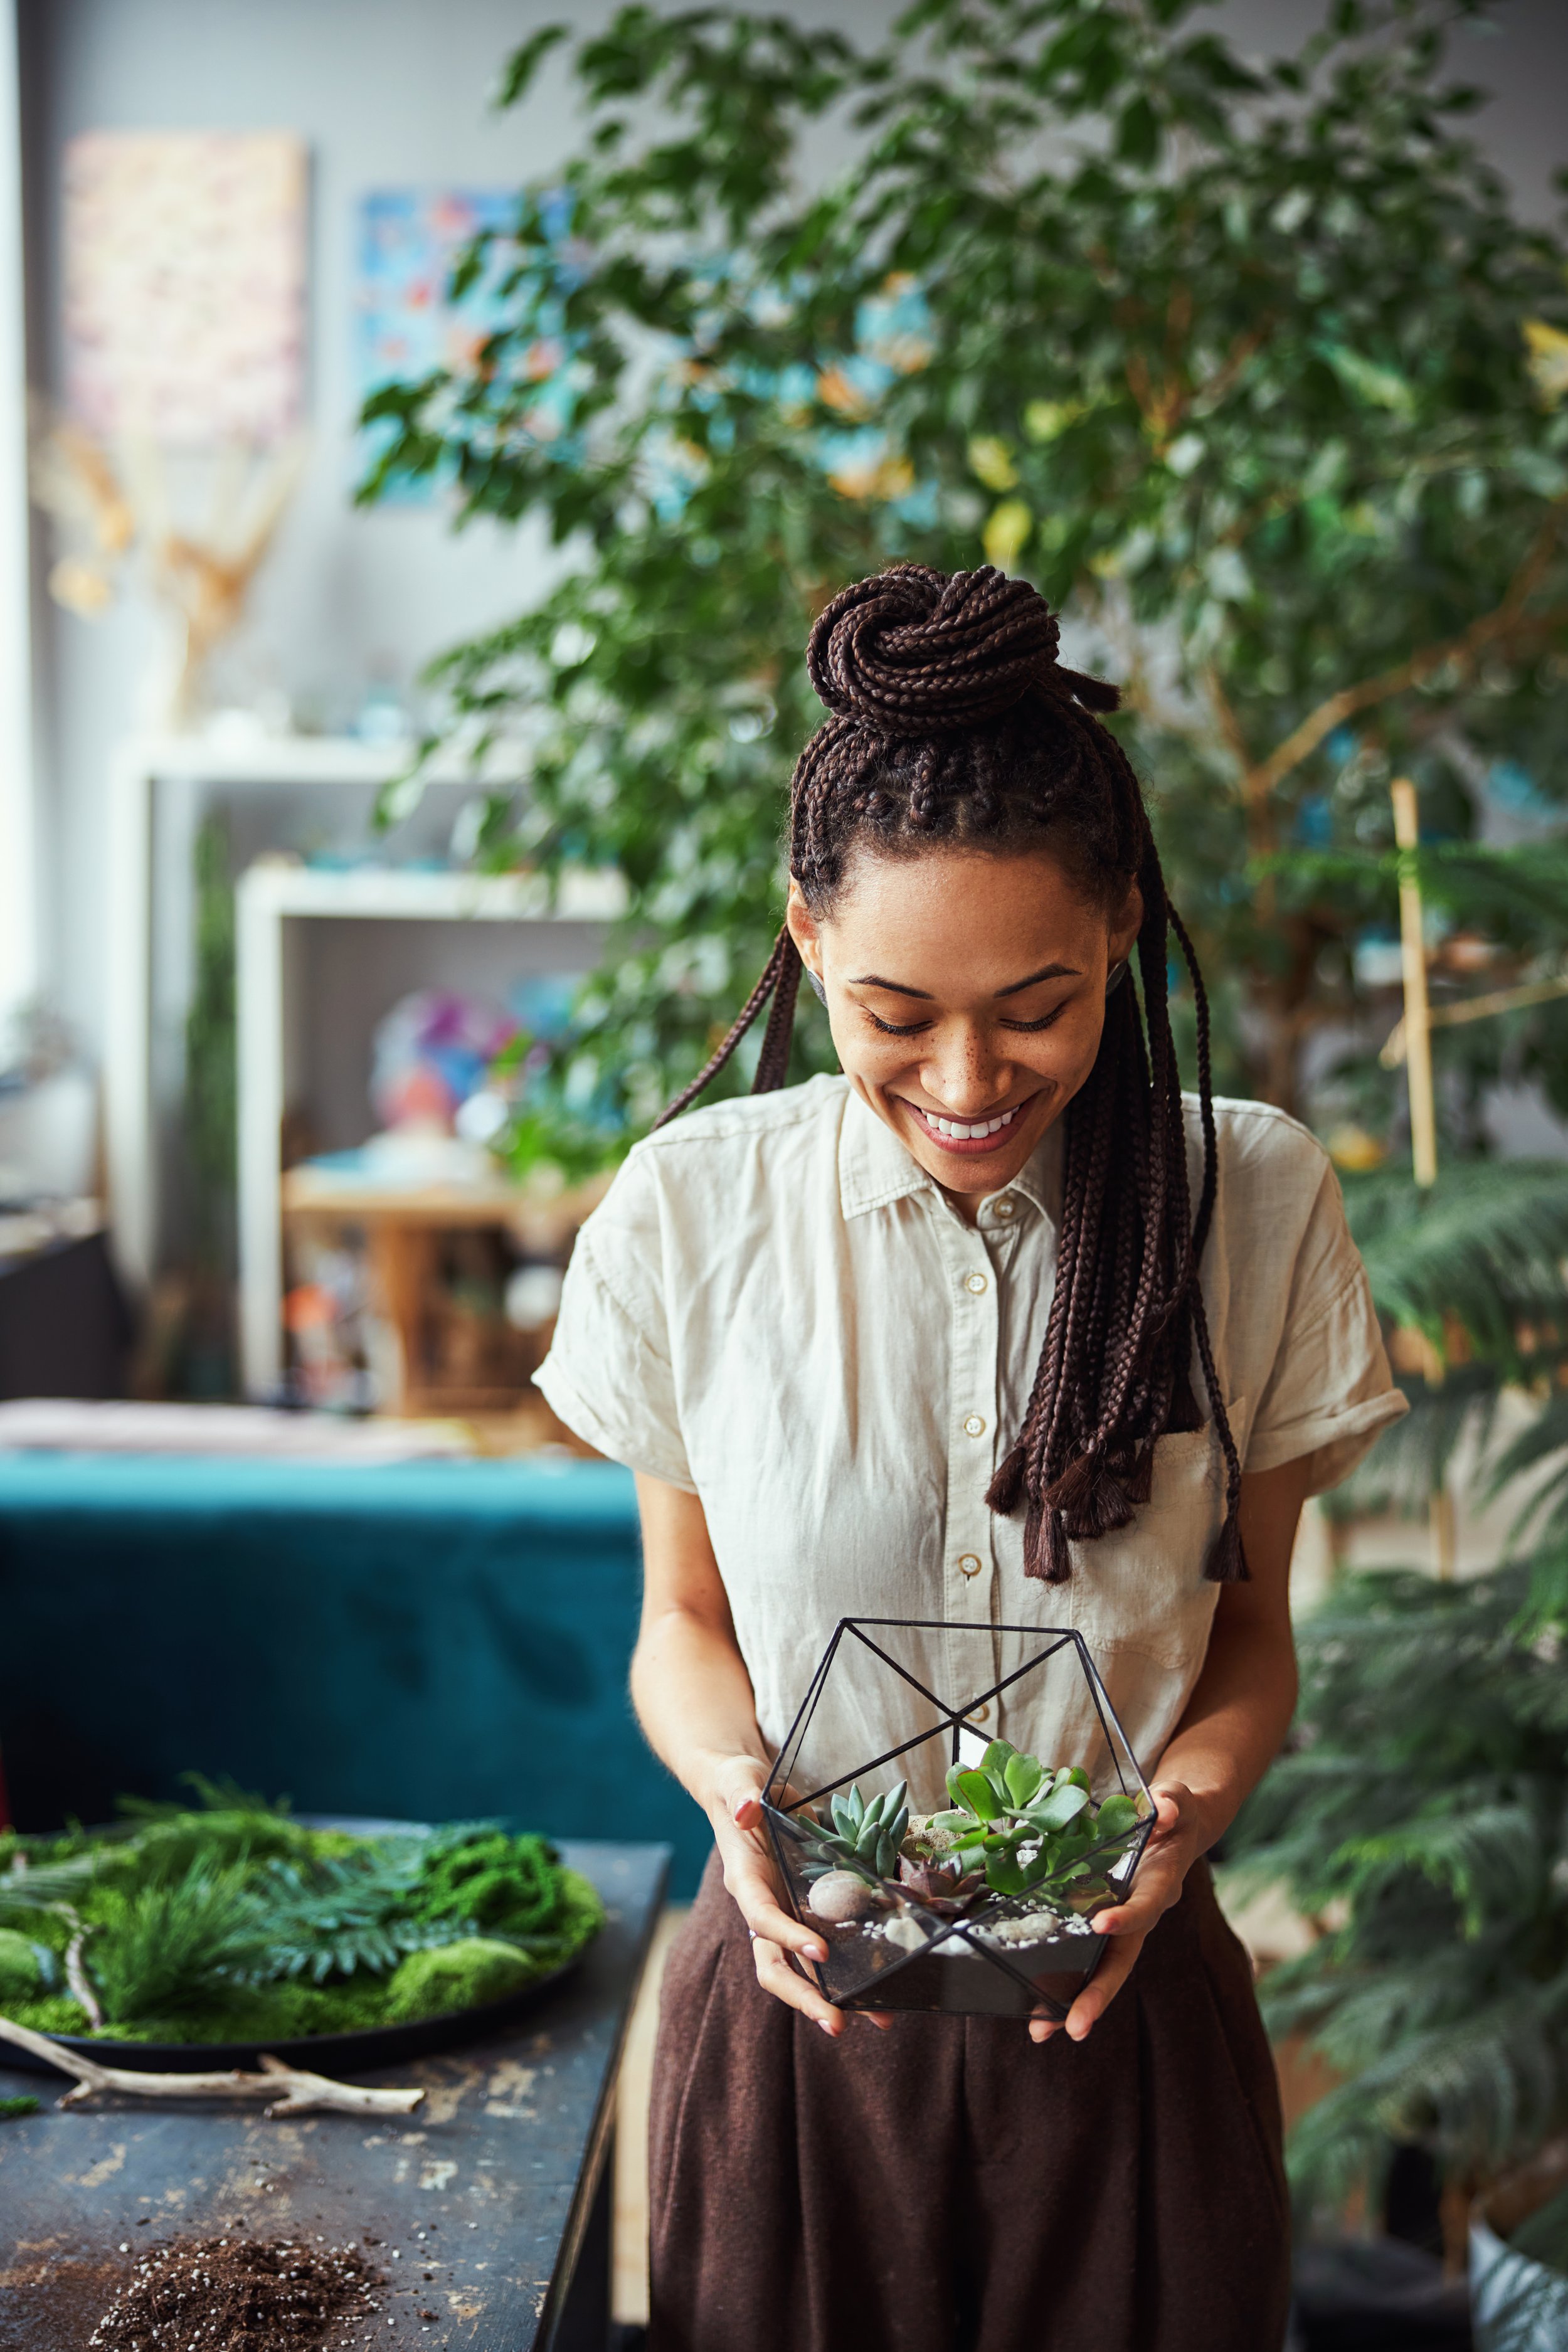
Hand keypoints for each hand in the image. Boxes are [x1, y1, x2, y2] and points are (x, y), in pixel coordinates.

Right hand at [706, 1753, 889, 2037]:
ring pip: (801, 1970)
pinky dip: (849, 1973)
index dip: (787, 1936)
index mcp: (745, 1880)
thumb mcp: (738, 1780)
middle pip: (774, 1966)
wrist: (742, 1793)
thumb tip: (744, 1809)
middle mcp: (762, 1906)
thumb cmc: (739, 1786)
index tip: (819, 1952)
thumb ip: (740, 1794)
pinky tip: (881, 1990)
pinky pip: (823, 1951)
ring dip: (834, 1998)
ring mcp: (784, 1915)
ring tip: (878, 2019)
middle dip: (804, 1997)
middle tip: (837, 2023)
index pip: (762, 1917)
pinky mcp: (803, 1913)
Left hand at [1028, 1782, 1204, 2046]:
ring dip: (1075, 2002)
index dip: (1127, 1917)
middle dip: (1099, 1994)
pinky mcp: (1107, 1925)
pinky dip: (1066, 1984)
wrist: (1179, 1824)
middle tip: (1073, 2027)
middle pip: (1122, 1961)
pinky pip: (1088, 1959)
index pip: (1144, 1906)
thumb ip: (1174, 1803)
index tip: (1102, 1924)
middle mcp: (1143, 1914)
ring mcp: (1125, 1924)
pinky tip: (1038, 2008)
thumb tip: (1165, 1807)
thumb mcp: (1177, 1800)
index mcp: (1159, 1885)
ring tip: (1040, 2030)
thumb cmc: (1174, 1812)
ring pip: (1103, 1971)